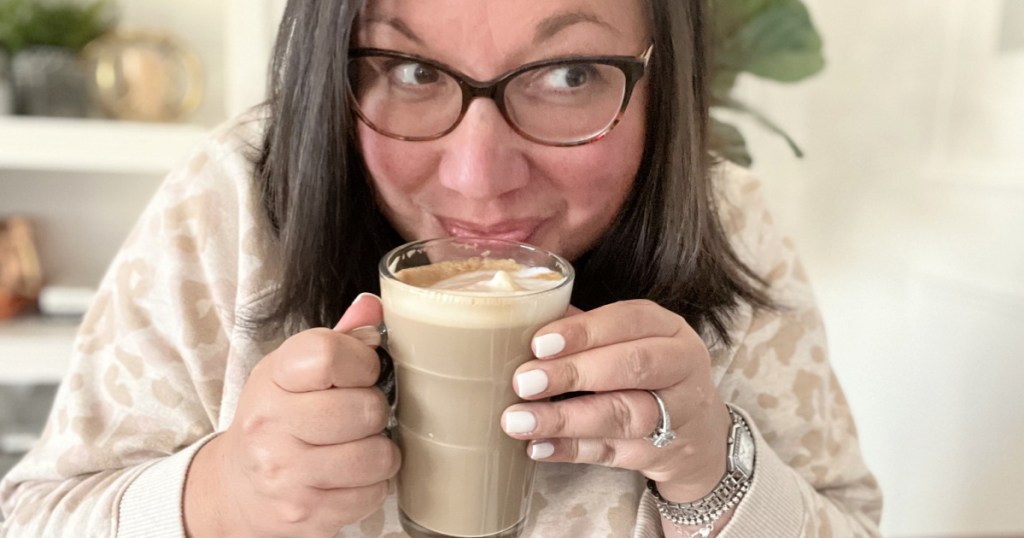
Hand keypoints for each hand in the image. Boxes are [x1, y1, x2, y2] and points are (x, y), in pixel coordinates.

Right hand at [184, 294, 399, 537]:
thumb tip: (374, 307)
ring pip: (377, 455)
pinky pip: (373, 494)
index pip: (328, 354)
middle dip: (374, 411)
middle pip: (365, 408)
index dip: (362, 361)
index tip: (361, 371)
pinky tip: (349, 476)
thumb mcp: (294, 370)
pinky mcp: (304, 514)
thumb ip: (338, 337)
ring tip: (357, 446)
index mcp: (272, 377)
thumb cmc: (278, 419)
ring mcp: (285, 474)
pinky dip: (372, 485)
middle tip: (358, 416)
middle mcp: (270, 424)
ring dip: (379, 452)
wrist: (236, 487)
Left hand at [501, 299, 731, 501]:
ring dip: (567, 418)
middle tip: (525, 381)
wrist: (698, 433)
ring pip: (624, 415)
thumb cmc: (649, 374)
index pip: (630, 321)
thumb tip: (528, 320)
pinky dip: (571, 450)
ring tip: (520, 419)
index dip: (584, 331)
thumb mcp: (632, 342)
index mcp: (670, 330)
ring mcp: (676, 416)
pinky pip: (612, 453)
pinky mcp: (659, 454)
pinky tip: (538, 446)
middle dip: (574, 372)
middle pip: (633, 366)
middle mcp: (681, 369)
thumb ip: (588, 331)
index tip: (540, 343)